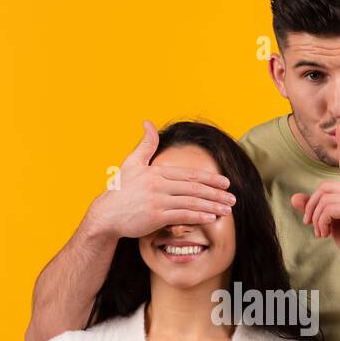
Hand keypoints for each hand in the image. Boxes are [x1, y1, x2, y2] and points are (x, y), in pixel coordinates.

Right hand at [86, 121, 235, 240]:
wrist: (106, 214)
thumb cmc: (121, 190)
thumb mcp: (132, 163)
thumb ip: (145, 145)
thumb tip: (148, 122)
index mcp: (156, 172)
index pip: (189, 174)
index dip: (210, 178)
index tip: (226, 183)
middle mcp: (158, 184)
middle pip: (194, 188)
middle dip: (216, 193)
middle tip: (233, 198)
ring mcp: (157, 200)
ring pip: (191, 202)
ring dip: (212, 206)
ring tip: (227, 210)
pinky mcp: (155, 216)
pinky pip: (182, 215)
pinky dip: (198, 216)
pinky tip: (211, 218)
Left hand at [289, 124, 339, 271]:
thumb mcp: (329, 222)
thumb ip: (314, 208)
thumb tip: (295, 198)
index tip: (338, 127)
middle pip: (323, 187)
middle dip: (311, 207)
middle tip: (310, 224)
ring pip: (324, 198)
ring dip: (316, 218)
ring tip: (320, 232)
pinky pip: (328, 209)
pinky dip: (320, 222)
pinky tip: (325, 234)